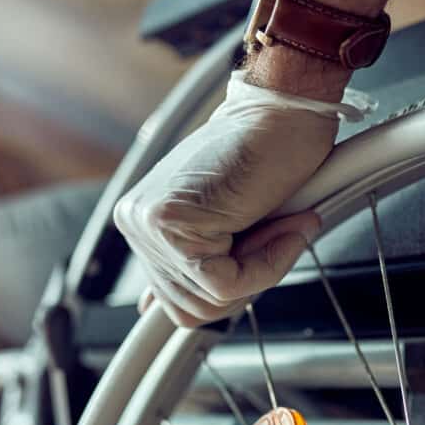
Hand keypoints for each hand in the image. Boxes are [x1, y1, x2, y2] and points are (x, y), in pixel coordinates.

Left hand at [114, 73, 339, 326]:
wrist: (287, 112)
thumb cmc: (270, 155)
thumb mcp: (231, 222)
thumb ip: (199, 264)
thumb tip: (157, 313)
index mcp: (144, 224)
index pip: (175, 301)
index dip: (226, 293)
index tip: (255, 269)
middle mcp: (137, 223)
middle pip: (192, 309)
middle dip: (248, 281)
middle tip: (278, 232)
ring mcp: (147, 222)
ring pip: (210, 300)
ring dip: (262, 268)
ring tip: (281, 222)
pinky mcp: (169, 221)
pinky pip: (223, 283)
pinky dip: (266, 263)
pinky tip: (282, 225)